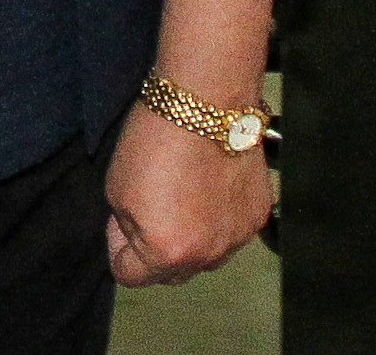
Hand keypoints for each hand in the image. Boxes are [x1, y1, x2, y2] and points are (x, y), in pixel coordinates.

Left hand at [101, 104, 272, 286]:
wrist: (206, 100)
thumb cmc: (156, 139)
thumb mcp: (116, 188)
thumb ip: (126, 227)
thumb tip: (138, 236)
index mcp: (167, 253)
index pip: (129, 276)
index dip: (117, 247)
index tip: (120, 221)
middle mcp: (207, 255)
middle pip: (171, 273)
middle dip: (155, 249)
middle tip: (149, 206)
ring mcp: (237, 237)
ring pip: (205, 254)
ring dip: (191, 236)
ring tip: (184, 191)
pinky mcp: (259, 215)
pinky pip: (230, 230)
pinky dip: (218, 216)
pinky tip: (210, 183)